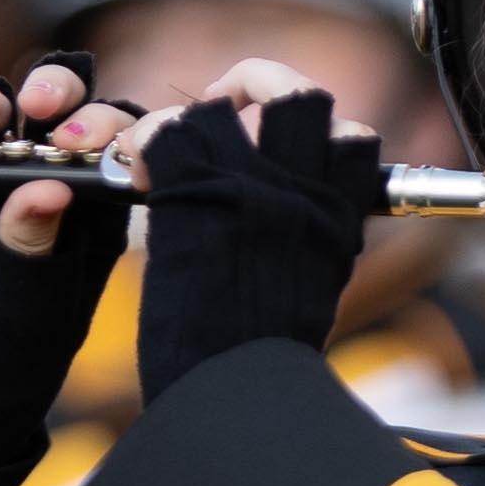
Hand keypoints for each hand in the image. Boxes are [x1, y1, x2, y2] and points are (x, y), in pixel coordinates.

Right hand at [0, 63, 130, 449]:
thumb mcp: (26, 313)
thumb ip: (35, 253)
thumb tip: (49, 187)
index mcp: (91, 216)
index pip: (114, 151)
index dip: (108, 131)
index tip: (81, 142)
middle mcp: (43, 185)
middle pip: (60, 116)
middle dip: (54, 95)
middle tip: (38, 104)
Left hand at [133, 73, 383, 403]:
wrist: (235, 400)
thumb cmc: (263, 364)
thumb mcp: (312, 291)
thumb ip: (309, 240)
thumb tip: (298, 222)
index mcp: (340, 218)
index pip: (350, 133)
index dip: (314, 119)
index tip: (278, 131)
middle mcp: (305, 194)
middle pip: (298, 93)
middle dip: (254, 85)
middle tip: (220, 106)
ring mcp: (254, 190)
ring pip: (224, 106)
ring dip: (185, 121)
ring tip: (162, 152)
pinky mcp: (198, 198)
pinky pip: (167, 132)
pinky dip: (142, 142)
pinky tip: (134, 173)